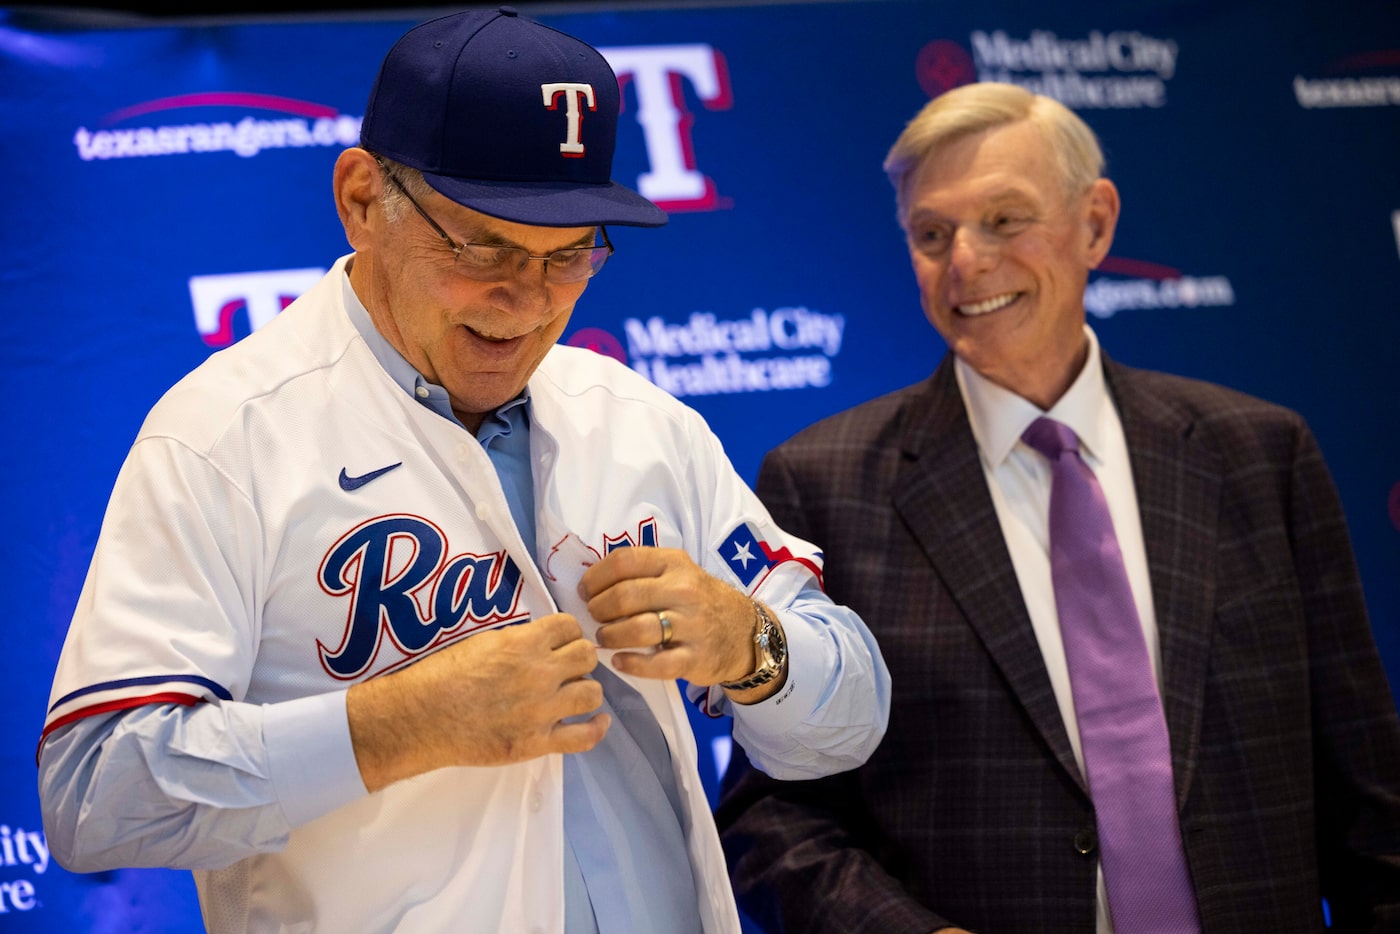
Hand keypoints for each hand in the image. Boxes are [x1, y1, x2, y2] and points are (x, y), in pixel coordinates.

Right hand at [346, 613, 607, 791]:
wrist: (422, 717)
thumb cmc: (443, 674)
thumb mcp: (483, 641)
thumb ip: (518, 641)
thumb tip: (542, 642)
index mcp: (524, 643)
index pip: (569, 626)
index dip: (567, 633)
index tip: (561, 642)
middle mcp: (540, 673)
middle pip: (587, 656)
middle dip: (579, 659)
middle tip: (566, 668)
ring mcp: (542, 710)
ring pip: (592, 693)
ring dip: (585, 691)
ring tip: (572, 694)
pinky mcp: (537, 742)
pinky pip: (584, 737)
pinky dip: (596, 728)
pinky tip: (598, 722)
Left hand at [579, 547, 774, 695]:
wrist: (745, 632)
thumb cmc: (700, 600)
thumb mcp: (679, 573)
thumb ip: (643, 573)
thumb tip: (593, 583)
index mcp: (674, 563)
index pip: (624, 561)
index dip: (596, 577)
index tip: (585, 591)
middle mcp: (684, 590)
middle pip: (625, 596)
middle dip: (599, 609)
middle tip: (593, 617)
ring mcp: (692, 625)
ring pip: (637, 629)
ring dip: (610, 636)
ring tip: (603, 639)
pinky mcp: (695, 658)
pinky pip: (655, 664)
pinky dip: (631, 664)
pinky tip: (620, 661)